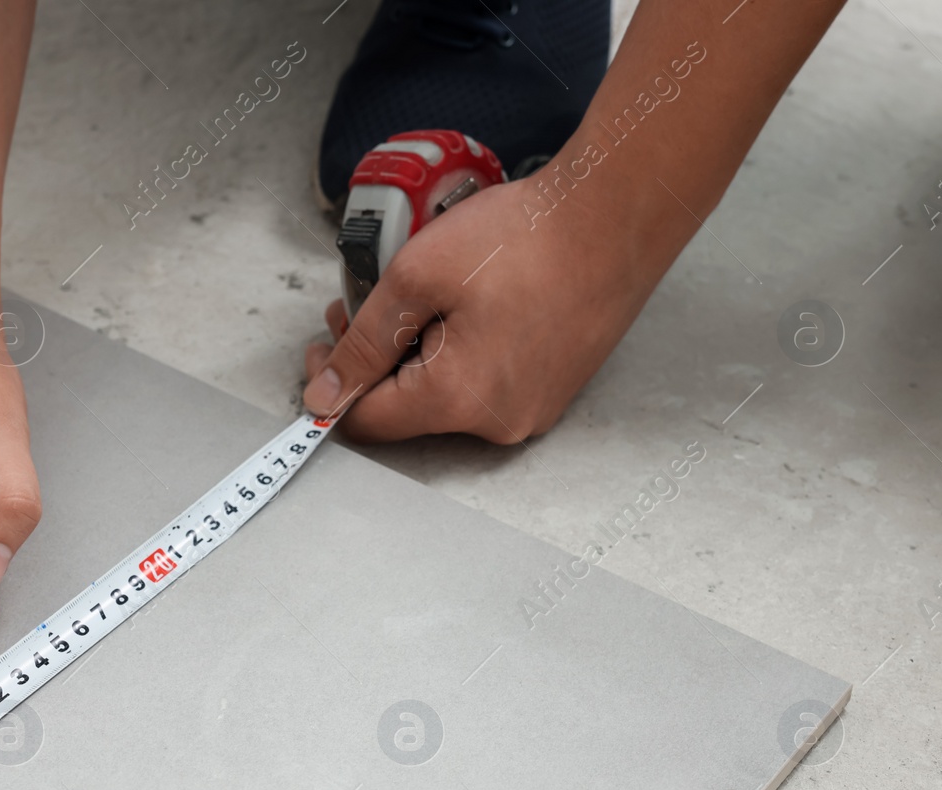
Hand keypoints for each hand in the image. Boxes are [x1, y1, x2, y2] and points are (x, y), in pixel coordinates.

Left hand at [301, 178, 661, 443]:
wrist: (617, 215)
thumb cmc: (525, 238)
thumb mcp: (416, 278)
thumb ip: (363, 343)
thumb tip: (324, 394)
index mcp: (458, 400)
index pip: (368, 423)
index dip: (332, 385)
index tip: (325, 342)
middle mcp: (498, 421)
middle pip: (407, 411)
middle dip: (375, 360)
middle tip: (364, 304)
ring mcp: (532, 409)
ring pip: (446, 397)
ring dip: (416, 353)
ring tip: (416, 296)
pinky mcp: (552, 389)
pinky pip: (486, 384)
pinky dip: (458, 352)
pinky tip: (462, 305)